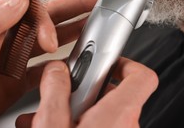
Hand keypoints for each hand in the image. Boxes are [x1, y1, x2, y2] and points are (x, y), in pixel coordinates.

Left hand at [0, 0, 101, 126]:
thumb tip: (21, 0)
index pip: (30, 10)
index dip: (47, 21)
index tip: (50, 39)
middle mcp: (5, 39)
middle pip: (47, 20)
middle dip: (74, 9)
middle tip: (95, 0)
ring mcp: (13, 61)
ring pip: (50, 44)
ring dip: (73, 34)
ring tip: (92, 26)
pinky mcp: (16, 83)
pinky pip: (45, 72)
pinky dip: (61, 69)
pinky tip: (73, 65)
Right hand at [15, 58, 157, 127]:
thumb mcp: (52, 125)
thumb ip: (56, 91)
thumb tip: (58, 71)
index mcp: (119, 115)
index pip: (142, 77)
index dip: (125, 64)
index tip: (104, 63)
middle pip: (112, 98)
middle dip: (80, 95)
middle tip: (56, 98)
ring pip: (98, 119)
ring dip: (70, 115)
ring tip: (41, 122)